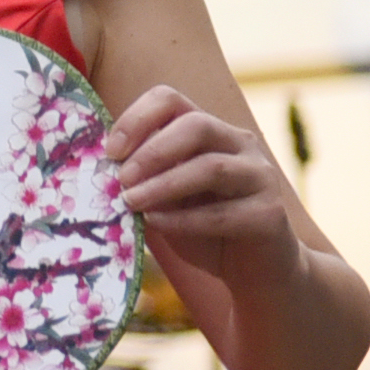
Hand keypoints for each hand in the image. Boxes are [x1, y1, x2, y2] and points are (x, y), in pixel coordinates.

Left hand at [108, 86, 299, 268]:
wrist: (248, 269)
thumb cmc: (197, 226)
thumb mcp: (162, 196)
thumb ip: (140, 177)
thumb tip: (99, 169)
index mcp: (207, 130)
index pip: (170, 100)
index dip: (136, 119)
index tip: (110, 151)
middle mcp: (239, 144)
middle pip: (195, 125)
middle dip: (151, 152)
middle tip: (121, 180)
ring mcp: (260, 176)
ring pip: (212, 167)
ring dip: (163, 185)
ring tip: (131, 202)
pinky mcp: (271, 214)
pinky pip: (224, 213)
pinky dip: (184, 219)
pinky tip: (156, 224)